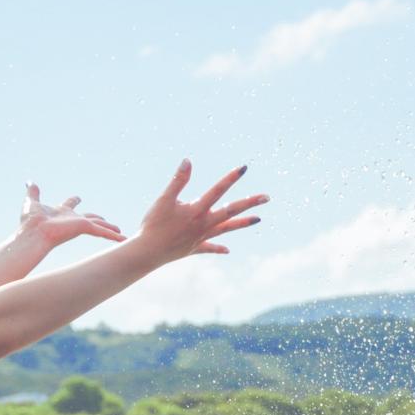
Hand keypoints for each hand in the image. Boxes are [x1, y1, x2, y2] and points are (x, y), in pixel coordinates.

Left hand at [19, 184, 124, 249]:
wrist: (34, 233)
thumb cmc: (30, 222)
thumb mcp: (32, 202)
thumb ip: (33, 192)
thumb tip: (29, 182)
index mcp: (61, 212)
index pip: (70, 204)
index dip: (74, 200)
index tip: (78, 197)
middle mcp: (72, 219)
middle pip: (89, 217)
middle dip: (98, 219)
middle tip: (105, 219)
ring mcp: (79, 225)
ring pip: (99, 226)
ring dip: (110, 229)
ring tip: (120, 232)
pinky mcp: (84, 228)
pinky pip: (102, 232)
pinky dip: (113, 236)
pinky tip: (123, 238)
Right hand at [133, 160, 267, 263]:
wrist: (147, 253)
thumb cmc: (153, 225)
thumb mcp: (164, 200)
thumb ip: (178, 180)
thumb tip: (188, 161)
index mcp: (197, 210)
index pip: (218, 191)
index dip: (231, 178)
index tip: (244, 168)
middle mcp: (203, 224)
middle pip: (231, 212)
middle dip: (249, 203)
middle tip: (267, 197)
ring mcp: (200, 237)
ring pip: (226, 229)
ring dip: (242, 223)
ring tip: (258, 219)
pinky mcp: (194, 248)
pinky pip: (210, 248)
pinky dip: (219, 248)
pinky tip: (228, 250)